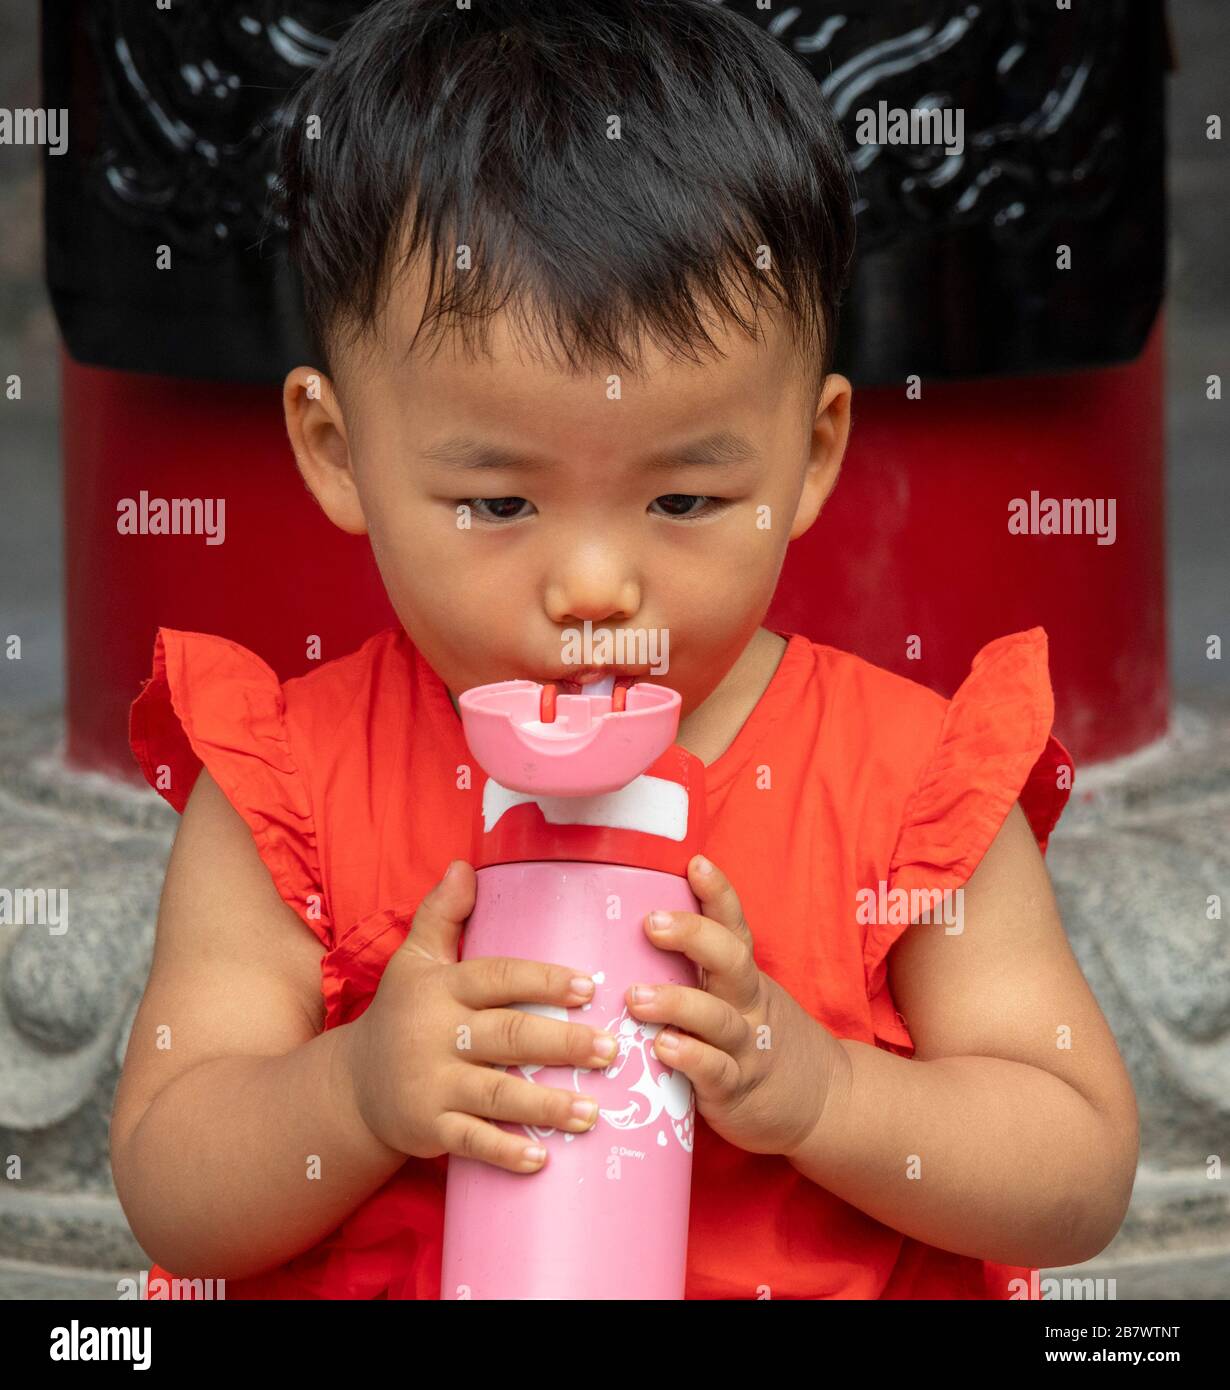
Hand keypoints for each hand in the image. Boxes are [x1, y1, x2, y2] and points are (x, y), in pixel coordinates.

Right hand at [341, 860, 621, 1172]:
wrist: (353, 1085)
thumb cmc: (401, 1013)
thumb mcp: (415, 959)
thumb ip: (442, 914)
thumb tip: (464, 865)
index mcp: (441, 988)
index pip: (499, 978)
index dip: (544, 980)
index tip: (589, 987)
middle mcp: (436, 1034)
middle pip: (508, 1035)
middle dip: (563, 1043)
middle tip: (612, 1049)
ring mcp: (431, 1084)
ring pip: (496, 1093)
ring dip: (547, 1104)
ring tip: (593, 1111)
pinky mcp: (426, 1127)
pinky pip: (470, 1141)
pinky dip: (505, 1151)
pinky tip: (543, 1158)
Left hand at [627, 855, 844, 1158]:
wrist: (820, 1101)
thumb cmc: (755, 1037)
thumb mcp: (738, 996)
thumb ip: (698, 969)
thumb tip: (631, 930)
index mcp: (743, 976)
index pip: (734, 926)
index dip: (718, 893)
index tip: (696, 863)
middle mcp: (748, 1002)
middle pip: (730, 960)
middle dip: (692, 935)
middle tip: (651, 922)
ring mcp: (745, 1046)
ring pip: (716, 1017)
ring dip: (676, 1003)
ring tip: (636, 997)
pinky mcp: (736, 1089)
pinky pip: (715, 1071)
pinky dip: (691, 1057)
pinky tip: (662, 1047)